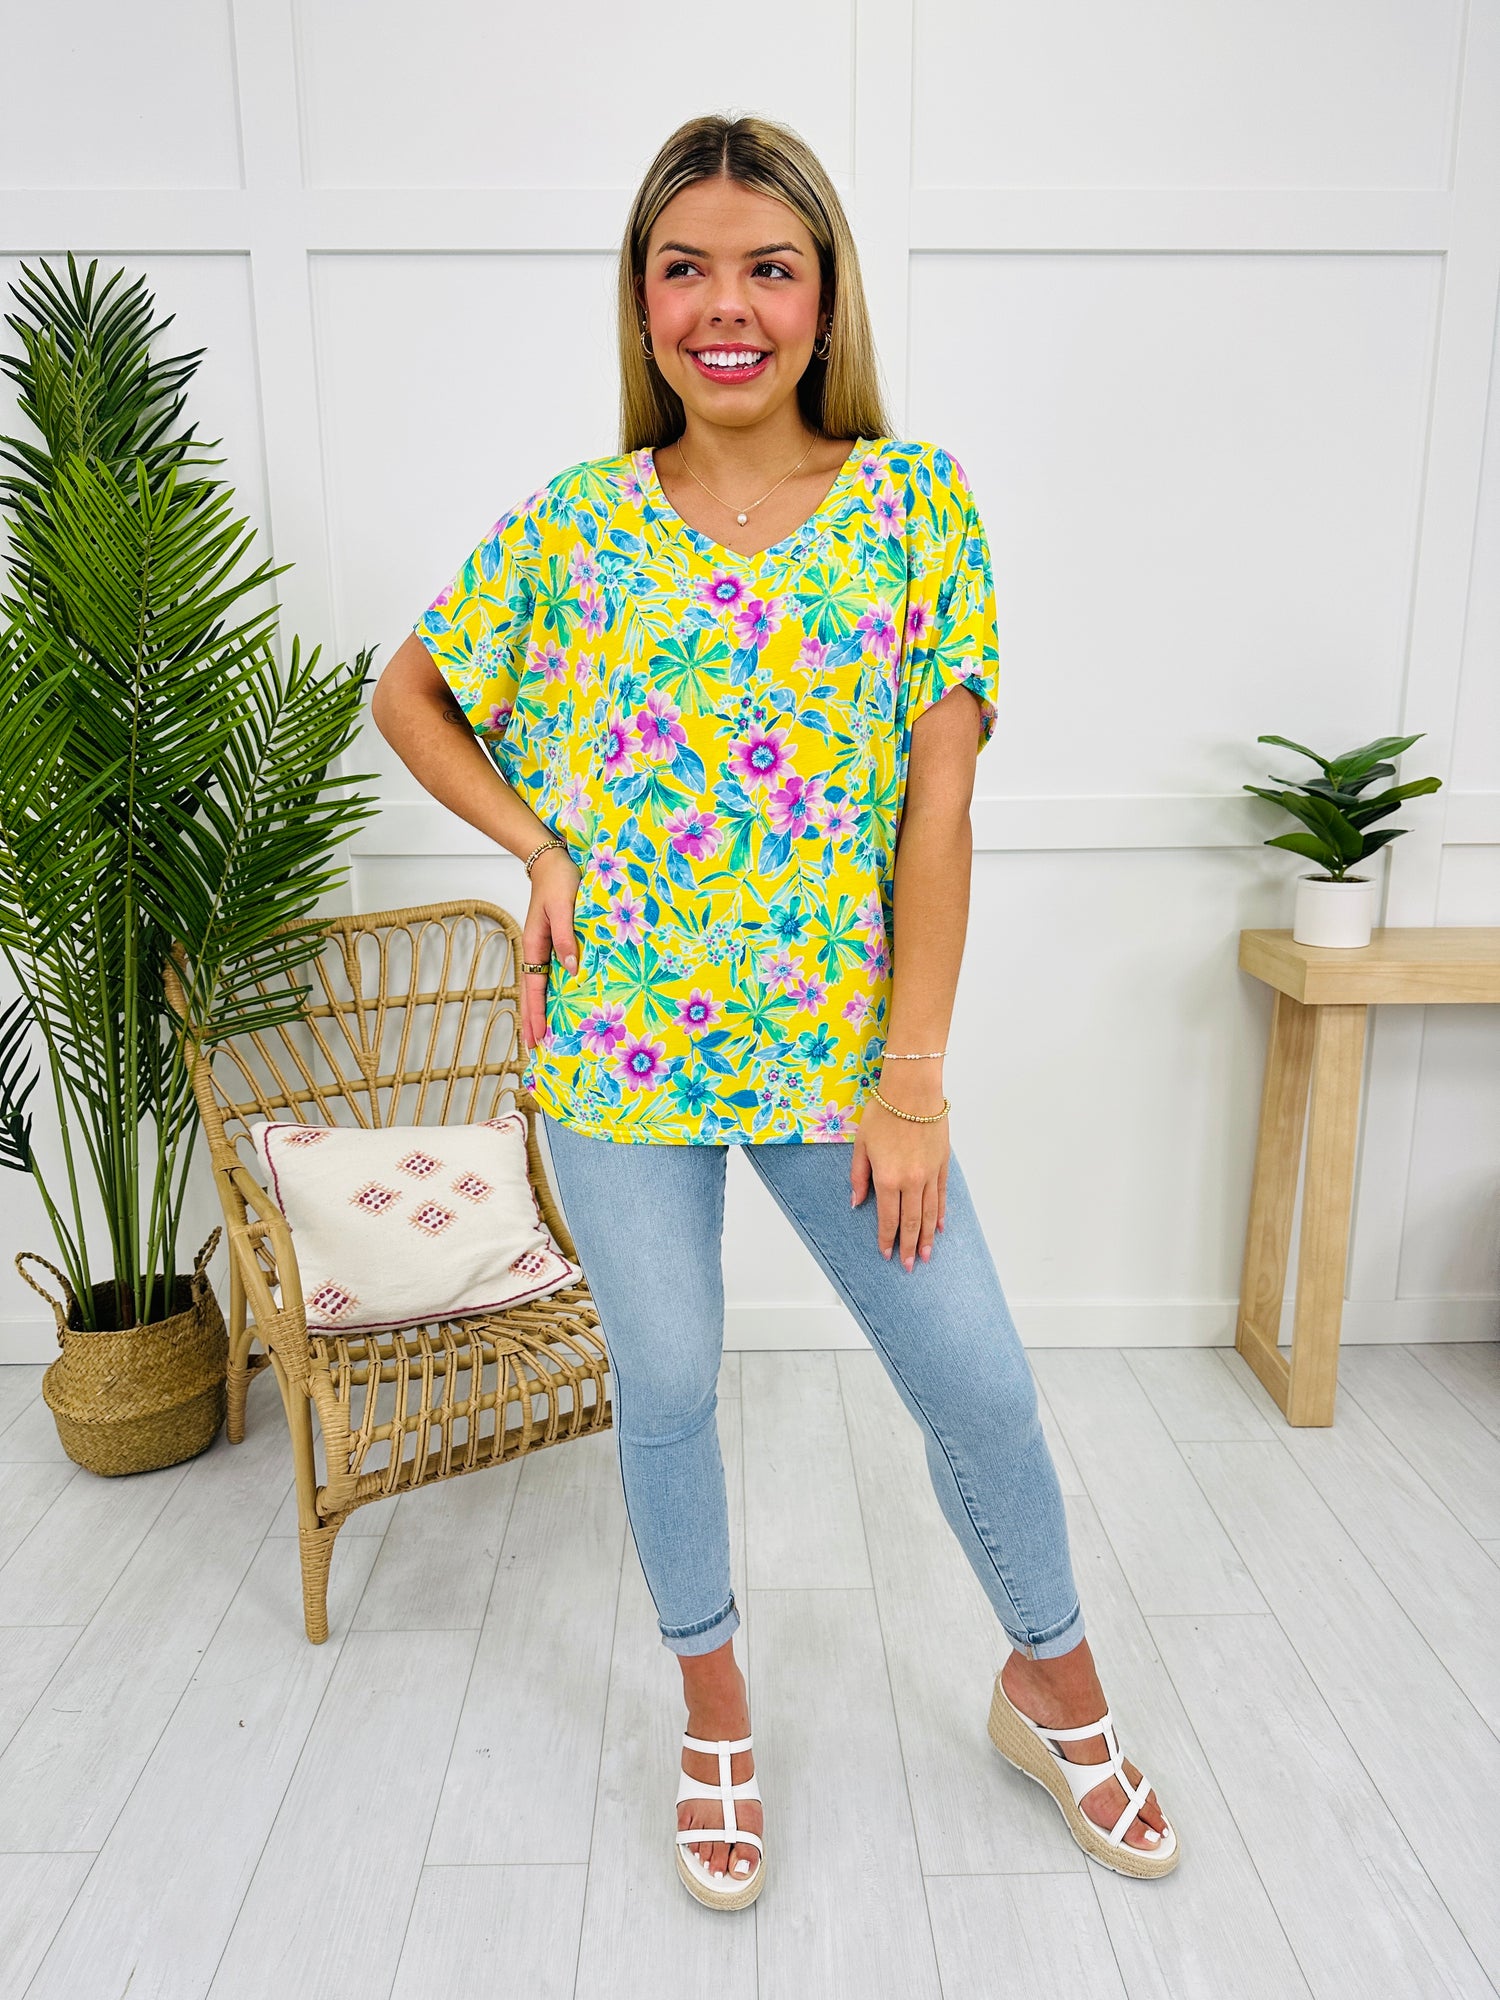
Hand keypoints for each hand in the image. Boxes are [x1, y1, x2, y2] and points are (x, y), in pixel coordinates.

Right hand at [521, 846, 580, 1049]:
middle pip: (531, 995)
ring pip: (538, 988)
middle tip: (534, 1051)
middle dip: (531, 1023)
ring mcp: (542, 950)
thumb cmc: (559, 881)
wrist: (552, 861)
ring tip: (540, 1037)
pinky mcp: (552, 944)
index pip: (534, 989)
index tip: (537, 1039)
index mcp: (534, 945)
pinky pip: (548, 976)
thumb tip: (571, 970)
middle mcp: (536, 951)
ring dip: (538, 1012)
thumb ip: (565, 938)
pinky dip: (548, 996)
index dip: (536, 1015)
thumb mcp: (563, 908)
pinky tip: (553, 1006)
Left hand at [850, 1070, 949, 1271]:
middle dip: (909, 1246)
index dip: (887, 1238)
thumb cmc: (883, 1112)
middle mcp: (911, 1181)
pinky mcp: (942, 1165)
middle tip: (908, 1266)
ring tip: (925, 1256)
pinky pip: (941, 1196)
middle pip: (911, 1222)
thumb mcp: (861, 1144)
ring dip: (926, 1237)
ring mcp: (929, 1174)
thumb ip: (858, 1176)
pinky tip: (938, 1228)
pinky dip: (940, 1214)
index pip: (888, 1218)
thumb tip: (856, 1203)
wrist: (912, 1091)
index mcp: (887, 1178)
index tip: (886, 1254)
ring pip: (929, 1214)